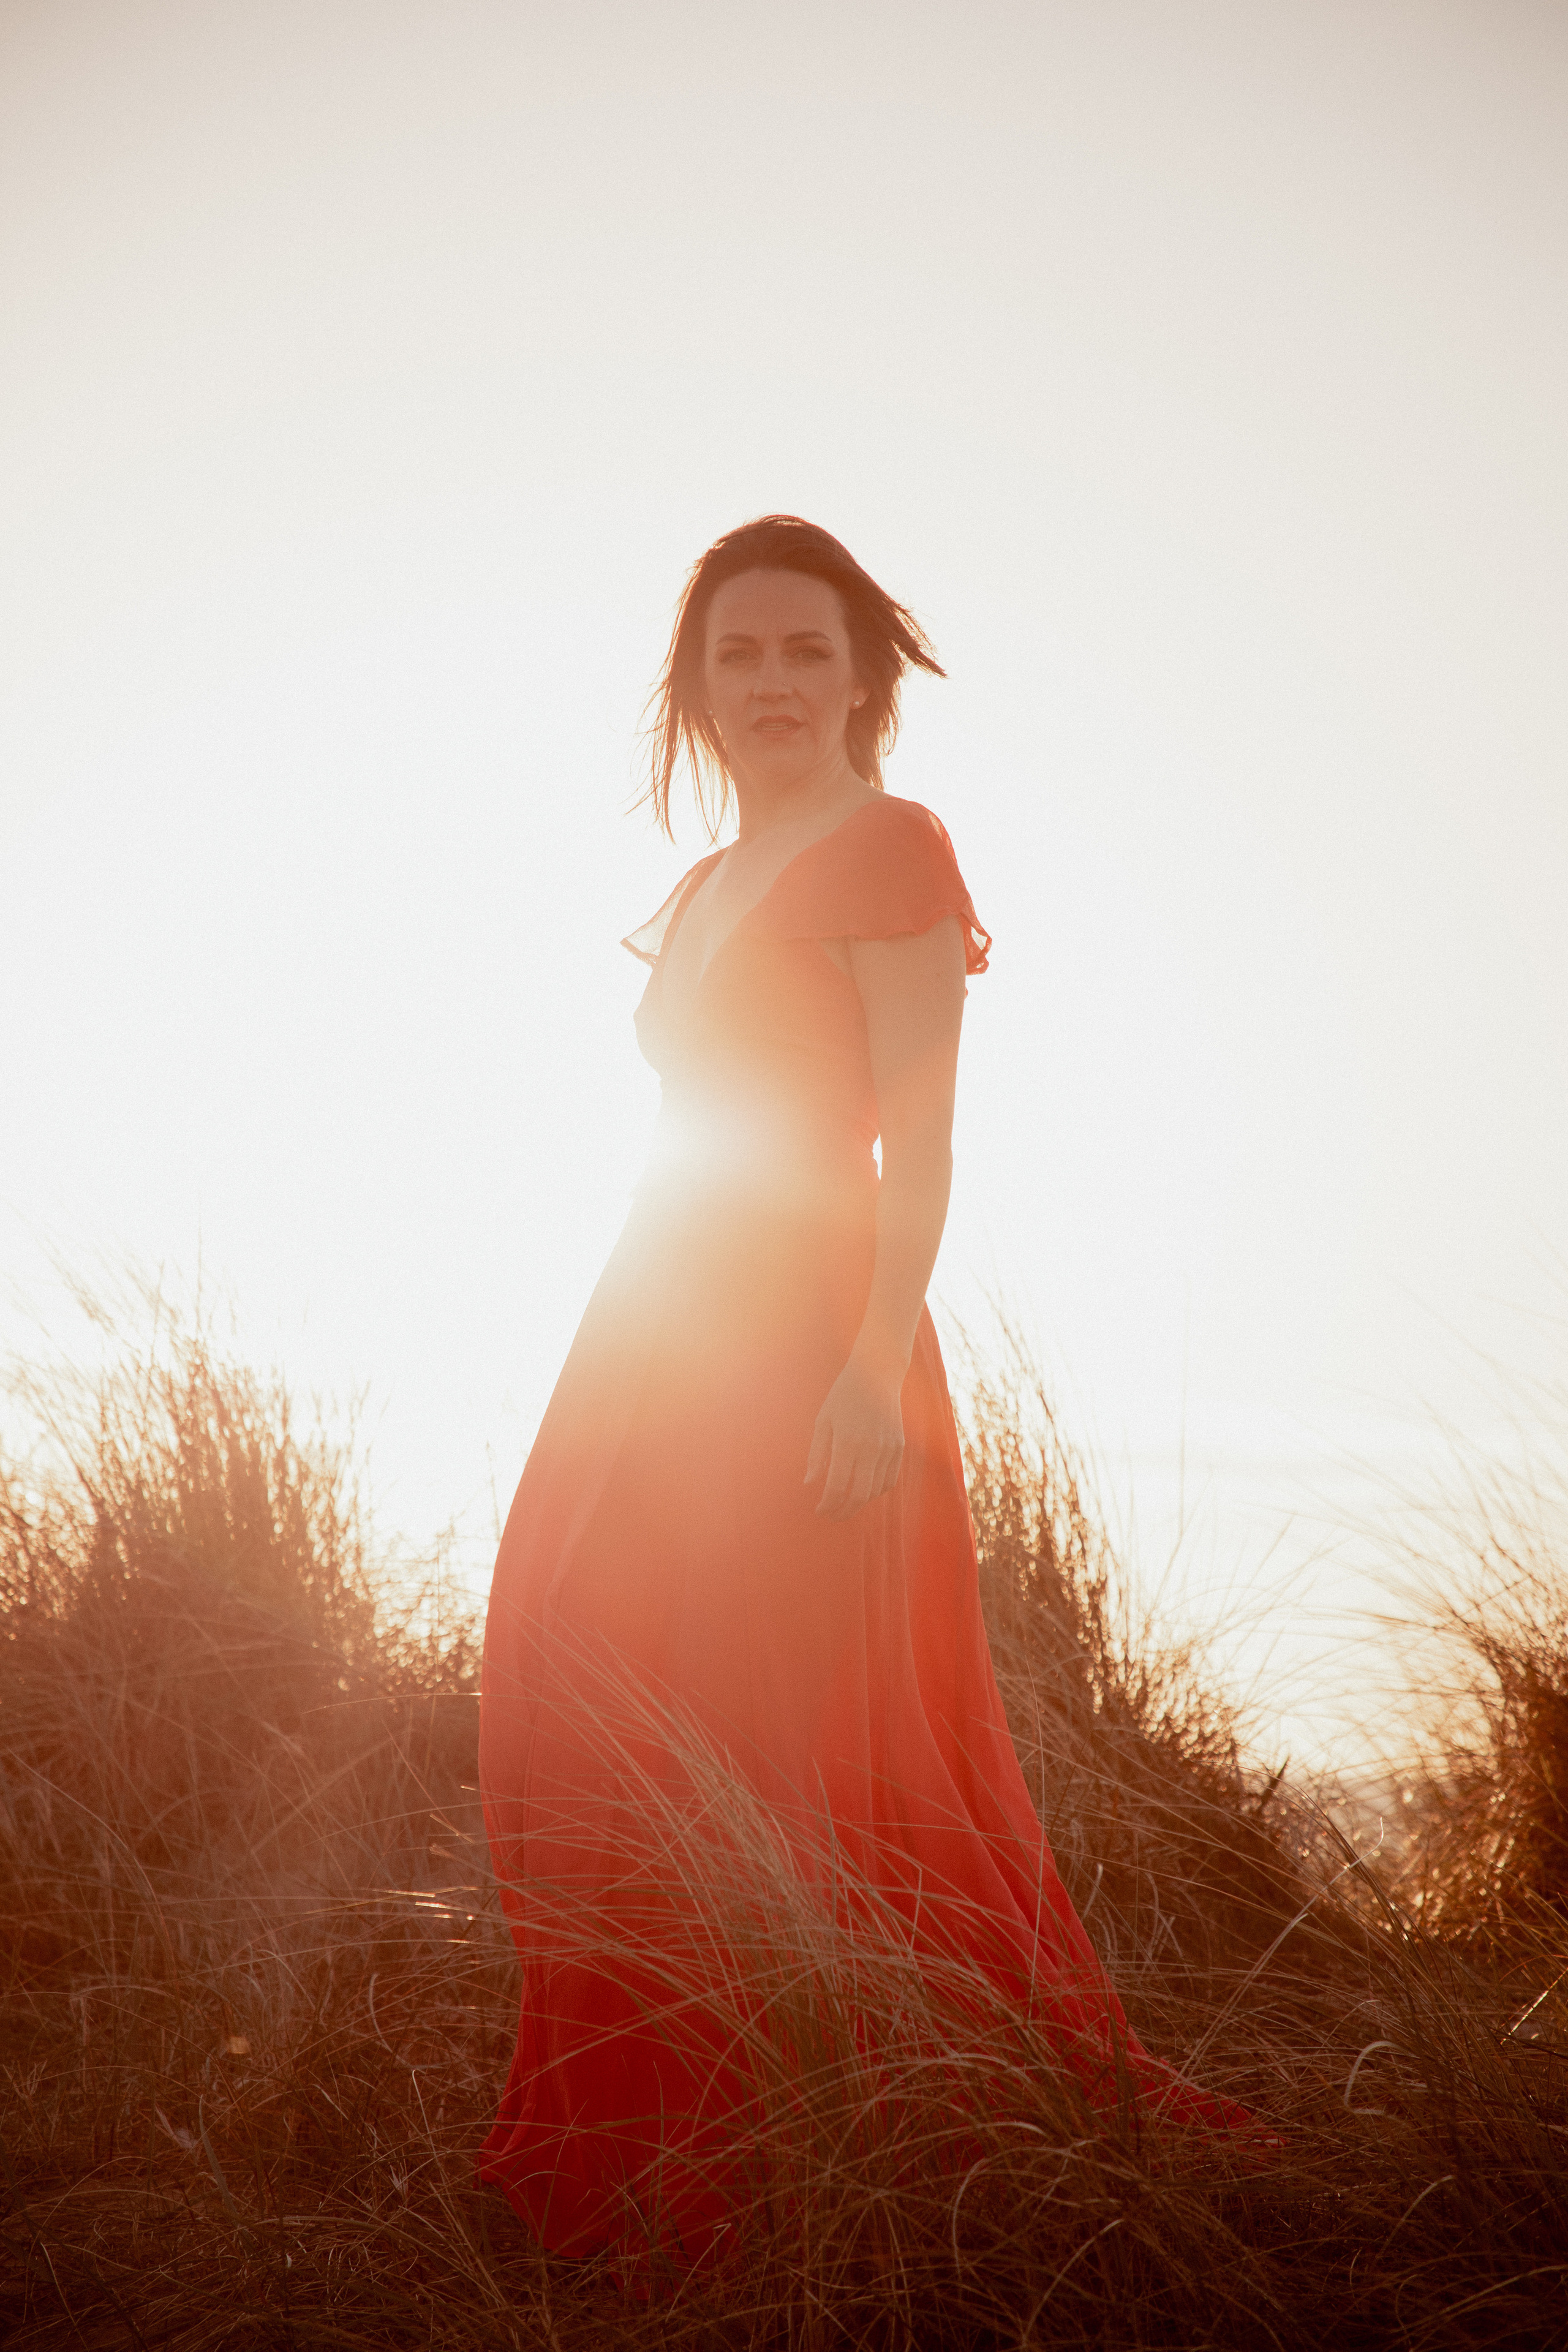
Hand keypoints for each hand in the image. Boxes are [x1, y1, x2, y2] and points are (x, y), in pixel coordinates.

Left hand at [804, 1353, 905, 1520]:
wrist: (878, 1373)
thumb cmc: (843, 1396)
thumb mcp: (823, 1420)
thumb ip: (816, 1454)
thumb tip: (809, 1483)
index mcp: (846, 1441)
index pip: (836, 1485)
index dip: (827, 1504)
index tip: (819, 1510)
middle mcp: (870, 1448)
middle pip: (858, 1495)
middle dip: (843, 1511)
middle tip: (832, 1515)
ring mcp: (888, 1449)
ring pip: (876, 1491)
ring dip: (859, 1504)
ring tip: (845, 1504)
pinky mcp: (899, 1447)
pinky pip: (890, 1480)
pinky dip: (876, 1492)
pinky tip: (864, 1492)